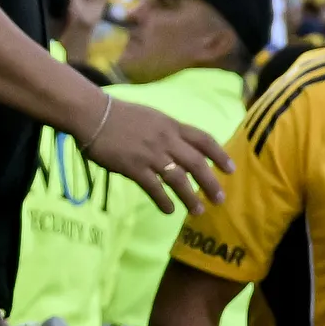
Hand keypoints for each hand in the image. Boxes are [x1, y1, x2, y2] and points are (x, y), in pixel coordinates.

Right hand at [85, 99, 236, 214]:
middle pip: (197, 163)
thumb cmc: (120, 115)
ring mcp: (150, 154)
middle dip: (211, 182)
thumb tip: (180, 144)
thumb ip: (168, 131)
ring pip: (179, 178)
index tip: (231, 169)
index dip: (220, 155)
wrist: (93, 114)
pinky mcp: (133, 167)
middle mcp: (166, 140)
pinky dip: (164, 200)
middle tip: (220, 199)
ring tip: (198, 211)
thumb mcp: (153, 117)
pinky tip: (169, 210)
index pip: (204, 140)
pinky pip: (154, 187)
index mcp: (172, 126)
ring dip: (190, 197)